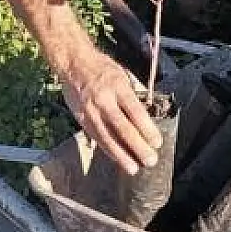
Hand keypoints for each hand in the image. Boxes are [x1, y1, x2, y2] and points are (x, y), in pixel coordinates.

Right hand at [62, 48, 162, 175]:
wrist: (74, 63)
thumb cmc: (102, 68)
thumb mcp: (122, 74)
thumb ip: (133, 94)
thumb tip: (146, 114)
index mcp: (117, 86)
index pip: (135, 111)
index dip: (147, 129)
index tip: (157, 142)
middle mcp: (103, 100)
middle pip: (122, 128)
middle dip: (137, 146)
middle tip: (150, 160)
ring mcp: (90, 111)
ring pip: (107, 137)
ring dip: (121, 155)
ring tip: (133, 168)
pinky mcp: (81, 119)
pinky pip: (97, 137)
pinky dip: (108, 150)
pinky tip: (117, 159)